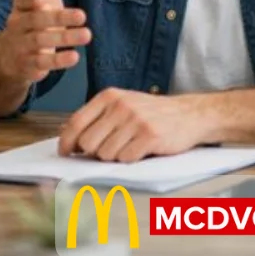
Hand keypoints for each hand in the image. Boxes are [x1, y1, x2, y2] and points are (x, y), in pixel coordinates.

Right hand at [0, 0, 90, 83]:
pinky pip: (42, 64)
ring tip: (87, 35)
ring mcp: (22, 47)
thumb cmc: (31, 19)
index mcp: (20, 7)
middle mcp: (18, 26)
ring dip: (65, 38)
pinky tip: (74, 57)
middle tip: (82, 15)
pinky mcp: (29, 66)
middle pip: (36, 21)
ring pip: (40, 42)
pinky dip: (58, 61)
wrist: (11, 56)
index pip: (22, 0)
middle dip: (58, 18)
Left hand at [58, 88, 206, 162]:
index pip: (76, 122)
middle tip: (110, 148)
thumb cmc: (151, 113)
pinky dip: (130, 159)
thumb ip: (97, 117)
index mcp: (109, 96)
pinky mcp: (150, 135)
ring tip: (130, 146)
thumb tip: (68, 136)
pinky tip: (141, 149)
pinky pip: (125, 159)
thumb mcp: (122, 105)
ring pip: (105, 154)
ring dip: (115, 156)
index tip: (65, 153)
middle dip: (95, 152)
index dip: (66, 142)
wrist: (189, 114)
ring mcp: (135, 120)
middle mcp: (120, 106)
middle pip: (88, 143)